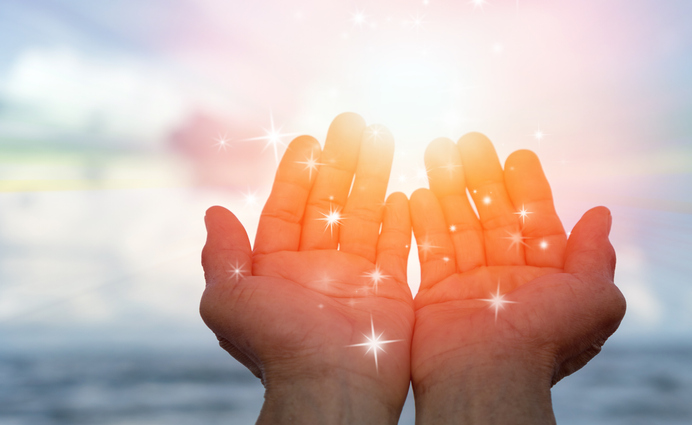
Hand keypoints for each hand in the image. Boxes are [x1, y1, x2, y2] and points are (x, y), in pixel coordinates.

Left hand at [200, 113, 413, 423]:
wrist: (331, 386)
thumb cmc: (278, 346)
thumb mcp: (229, 300)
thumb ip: (222, 256)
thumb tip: (212, 212)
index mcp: (278, 269)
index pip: (288, 208)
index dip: (298, 173)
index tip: (312, 139)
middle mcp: (316, 269)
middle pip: (329, 203)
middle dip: (341, 162)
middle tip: (354, 123)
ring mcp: (354, 278)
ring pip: (363, 215)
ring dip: (372, 176)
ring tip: (381, 136)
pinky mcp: (388, 290)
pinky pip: (395, 245)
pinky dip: (398, 218)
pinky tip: (403, 189)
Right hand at [409, 134, 625, 423]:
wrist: (489, 376)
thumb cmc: (545, 340)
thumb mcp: (594, 297)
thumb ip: (596, 255)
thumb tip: (601, 214)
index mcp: (547, 278)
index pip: (537, 220)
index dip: (528, 186)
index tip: (516, 154)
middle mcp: (509, 279)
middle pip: (495, 217)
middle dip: (483, 178)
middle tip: (470, 141)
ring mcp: (472, 286)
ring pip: (461, 226)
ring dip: (450, 188)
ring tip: (438, 150)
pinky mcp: (438, 295)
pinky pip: (430, 251)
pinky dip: (424, 222)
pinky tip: (417, 192)